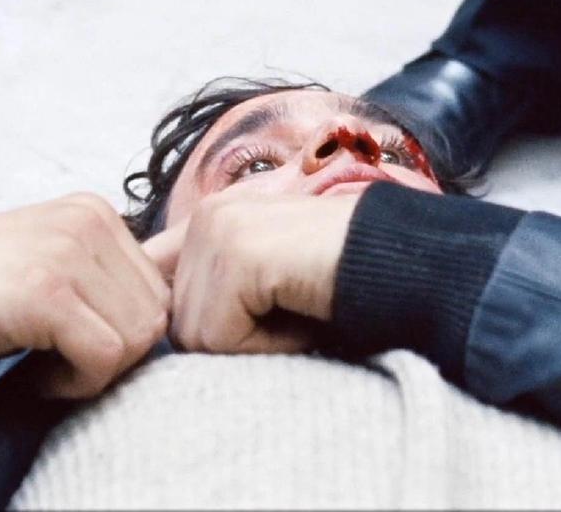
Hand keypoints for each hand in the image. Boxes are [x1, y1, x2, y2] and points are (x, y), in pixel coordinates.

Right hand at [0, 192, 169, 398]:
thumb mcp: (57, 264)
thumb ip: (110, 277)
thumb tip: (173, 310)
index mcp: (97, 212)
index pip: (161, 289)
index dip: (126, 331)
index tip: (76, 340)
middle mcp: (89, 220)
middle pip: (155, 315)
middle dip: (117, 353)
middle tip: (64, 360)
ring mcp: (68, 252)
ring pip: (136, 338)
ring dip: (96, 371)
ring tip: (49, 364)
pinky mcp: (47, 291)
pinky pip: (104, 357)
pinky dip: (76, 383)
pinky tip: (40, 375)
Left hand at [142, 191, 360, 353]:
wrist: (403, 262)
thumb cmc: (339, 282)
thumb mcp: (263, 285)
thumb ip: (212, 290)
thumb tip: (159, 325)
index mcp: (208, 218)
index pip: (156, 282)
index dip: (194, 316)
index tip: (251, 316)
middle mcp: (206, 216)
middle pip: (179, 323)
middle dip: (235, 334)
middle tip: (291, 310)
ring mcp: (219, 231)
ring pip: (197, 337)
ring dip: (253, 343)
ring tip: (299, 310)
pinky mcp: (238, 256)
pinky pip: (222, 339)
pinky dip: (268, 345)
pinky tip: (304, 313)